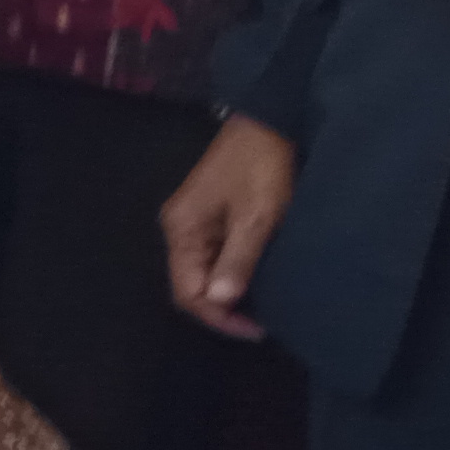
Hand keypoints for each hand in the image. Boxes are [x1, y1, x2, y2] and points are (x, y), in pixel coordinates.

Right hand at [161, 115, 294, 337]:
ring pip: (204, 273)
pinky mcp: (212, 217)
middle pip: (191, 285)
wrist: (269, 121)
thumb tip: (219, 302)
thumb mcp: (255, 217)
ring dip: (231, 293)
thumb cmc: (261, 168)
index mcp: (182, 229)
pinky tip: (258, 281)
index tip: (257, 329)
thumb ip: (237, 261)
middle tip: (264, 323)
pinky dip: (235, 274)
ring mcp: (195, 222)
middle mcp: (180, 228)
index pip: (187, 291)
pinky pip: (216, 257)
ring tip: (265, 308)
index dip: (218, 316)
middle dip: (223, 309)